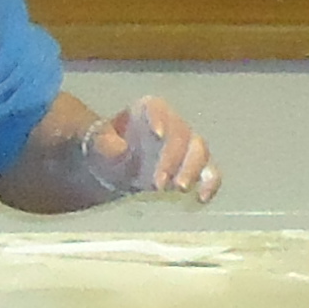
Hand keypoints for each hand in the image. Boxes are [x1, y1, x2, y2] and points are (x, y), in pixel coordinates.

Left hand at [84, 95, 220, 203]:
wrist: (116, 167)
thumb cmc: (107, 151)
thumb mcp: (98, 147)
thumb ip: (106, 146)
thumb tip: (120, 152)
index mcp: (148, 110)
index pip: (157, 109)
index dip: (160, 119)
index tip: (158, 134)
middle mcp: (172, 123)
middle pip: (181, 133)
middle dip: (172, 158)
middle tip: (159, 183)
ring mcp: (187, 145)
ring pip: (199, 150)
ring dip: (192, 170)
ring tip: (180, 189)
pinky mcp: (195, 167)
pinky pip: (210, 172)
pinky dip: (210, 184)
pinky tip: (202, 198)